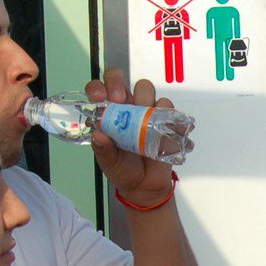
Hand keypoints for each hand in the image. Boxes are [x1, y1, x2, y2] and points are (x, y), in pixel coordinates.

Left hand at [85, 68, 175, 206]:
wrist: (146, 186)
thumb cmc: (123, 170)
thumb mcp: (109, 162)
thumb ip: (103, 149)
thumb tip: (98, 135)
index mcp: (107, 113)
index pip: (99, 89)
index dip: (98, 88)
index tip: (101, 98)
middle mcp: (125, 106)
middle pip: (121, 79)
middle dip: (118, 84)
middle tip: (120, 100)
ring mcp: (145, 110)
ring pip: (146, 89)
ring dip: (145, 99)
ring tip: (145, 121)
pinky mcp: (165, 118)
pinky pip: (167, 107)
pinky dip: (166, 114)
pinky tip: (163, 129)